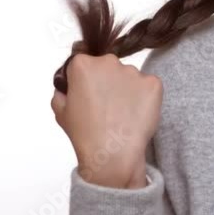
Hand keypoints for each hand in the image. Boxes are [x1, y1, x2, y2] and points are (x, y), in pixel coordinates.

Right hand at [50, 53, 163, 188]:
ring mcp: (134, 71)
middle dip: (107, 81)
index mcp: (83, 64)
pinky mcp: (154, 83)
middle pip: (108, 66)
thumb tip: (68, 87)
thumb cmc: (84, 134)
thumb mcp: (60, 111)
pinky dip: (145, 97)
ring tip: (122, 114)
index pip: (83, 64)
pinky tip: (137, 113)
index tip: (88, 96)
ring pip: (129, 76)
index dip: (85, 80)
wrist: (113, 153)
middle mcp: (109, 61)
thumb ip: (61, 91)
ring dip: (127, 89)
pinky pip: (148, 86)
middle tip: (106, 106)